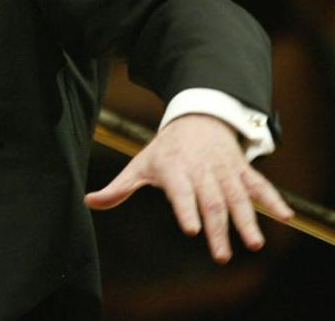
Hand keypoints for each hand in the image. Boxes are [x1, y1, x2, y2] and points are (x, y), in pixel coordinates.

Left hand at [85, 114, 292, 261]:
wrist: (196, 117)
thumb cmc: (164, 150)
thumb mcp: (140, 164)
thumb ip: (118, 188)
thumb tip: (88, 201)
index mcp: (174, 168)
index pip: (180, 190)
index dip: (185, 209)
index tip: (192, 230)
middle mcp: (201, 169)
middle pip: (210, 200)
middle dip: (217, 228)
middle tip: (220, 256)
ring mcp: (224, 169)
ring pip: (237, 196)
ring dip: (247, 220)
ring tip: (253, 244)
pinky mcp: (242, 169)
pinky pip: (260, 184)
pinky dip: (273, 199)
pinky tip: (286, 216)